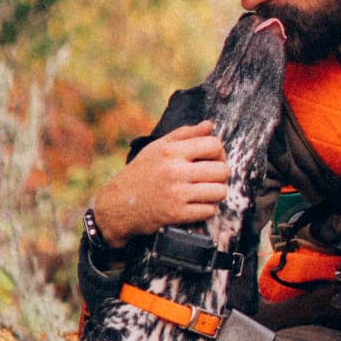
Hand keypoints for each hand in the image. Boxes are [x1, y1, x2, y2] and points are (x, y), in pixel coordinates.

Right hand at [89, 122, 229, 245]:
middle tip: (211, 177)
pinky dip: (207, 209)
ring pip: (220, 191)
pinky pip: (210, 210)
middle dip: (220, 174)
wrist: (118, 205)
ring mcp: (177, 194)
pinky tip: (196, 204)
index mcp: (171, 152)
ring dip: (216, 192)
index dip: (219, 152)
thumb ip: (184, 134)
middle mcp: (175, 171)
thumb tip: (209, 125)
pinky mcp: (177, 214)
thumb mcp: (157, 148)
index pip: (214, 145)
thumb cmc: (139, 174)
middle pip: (222, 170)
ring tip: (205, 191)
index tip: (213, 159)